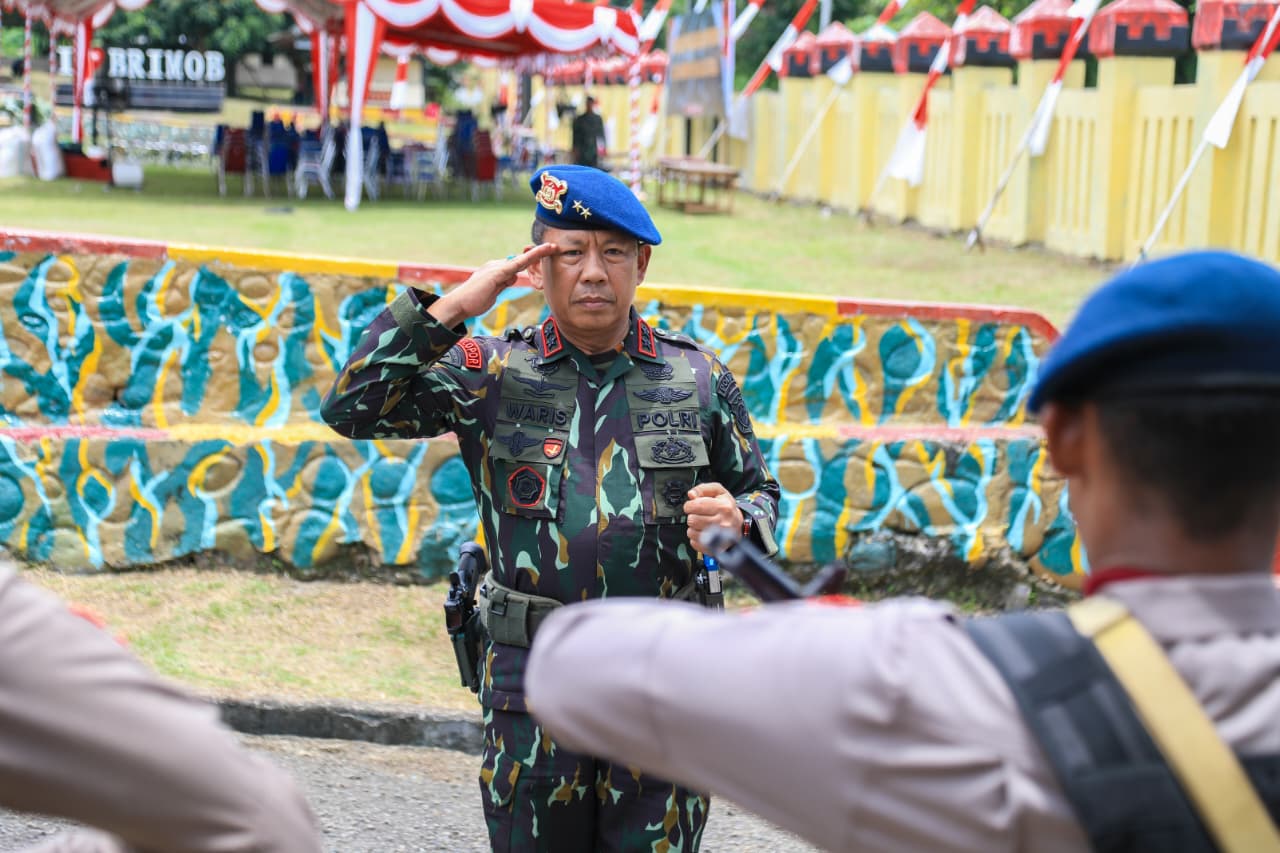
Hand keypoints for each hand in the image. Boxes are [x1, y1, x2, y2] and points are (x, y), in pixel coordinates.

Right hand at [428, 243, 557, 326]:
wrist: (458, 305)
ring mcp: (496, 268)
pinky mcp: (495, 274)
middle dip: (538, 254)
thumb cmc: (474, 301)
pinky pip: (515, 265)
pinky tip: (539, 253)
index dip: (531, 258)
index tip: (546, 252)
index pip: (517, 263)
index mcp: (496, 270)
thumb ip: (504, 282)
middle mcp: (496, 265)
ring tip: (551, 247)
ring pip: (520, 261)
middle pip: (521, 261)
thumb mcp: (494, 292)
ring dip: (537, 254)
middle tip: (554, 246)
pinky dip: (528, 259)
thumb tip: (514, 276)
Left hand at [683, 482, 743, 553]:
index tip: (693, 505)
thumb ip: (703, 489)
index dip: (689, 505)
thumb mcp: (718, 492)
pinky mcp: (714, 548)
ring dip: (693, 527)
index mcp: (723, 507)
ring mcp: (718, 538)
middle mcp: (722, 523)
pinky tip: (704, 532)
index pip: (695, 505)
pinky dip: (696, 538)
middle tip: (699, 515)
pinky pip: (694, 543)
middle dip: (692, 516)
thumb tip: (691, 495)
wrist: (738, 525)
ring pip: (691, 532)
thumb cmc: (726, 508)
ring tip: (702, 524)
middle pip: (692, 519)